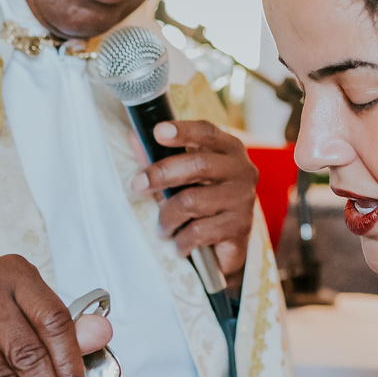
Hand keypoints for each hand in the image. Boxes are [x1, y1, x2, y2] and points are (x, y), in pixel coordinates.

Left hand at [134, 120, 255, 286]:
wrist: (228, 246)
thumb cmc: (203, 204)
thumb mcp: (182, 179)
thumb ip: (160, 159)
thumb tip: (133, 137)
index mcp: (229, 150)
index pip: (207, 132)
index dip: (183, 131)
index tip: (157, 131)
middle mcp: (242, 171)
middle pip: (199, 165)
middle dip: (162, 174)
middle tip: (138, 185)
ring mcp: (243, 199)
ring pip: (192, 201)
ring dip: (168, 218)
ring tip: (163, 228)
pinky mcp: (240, 228)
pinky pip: (199, 231)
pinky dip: (181, 240)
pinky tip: (180, 244)